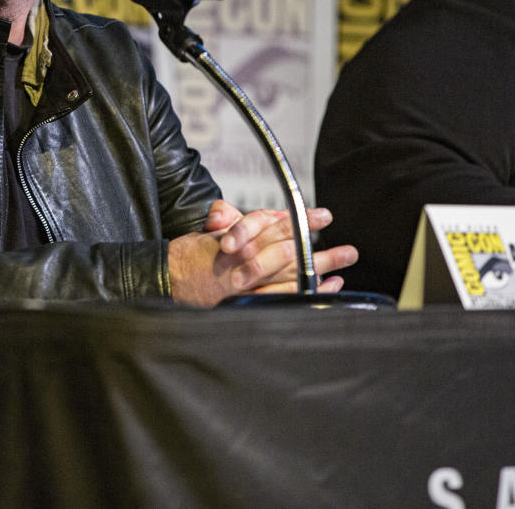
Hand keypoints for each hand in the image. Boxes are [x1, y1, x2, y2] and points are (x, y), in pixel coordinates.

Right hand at [166, 199, 357, 306]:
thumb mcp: (202, 233)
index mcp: (233, 243)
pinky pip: (284, 298)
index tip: (322, 215)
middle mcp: (242, 265)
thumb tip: (224, 211)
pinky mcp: (248, 303)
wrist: (166, 284)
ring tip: (344, 263)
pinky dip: (307, 292)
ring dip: (321, 270)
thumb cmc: (186, 258)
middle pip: (288, 253)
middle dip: (319, 250)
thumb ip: (222, 219)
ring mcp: (247, 287)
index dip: (298, 220)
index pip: (271, 227)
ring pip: (291, 277)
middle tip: (347, 248)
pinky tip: (326, 286)